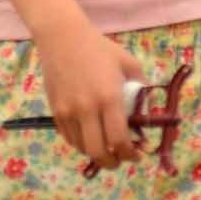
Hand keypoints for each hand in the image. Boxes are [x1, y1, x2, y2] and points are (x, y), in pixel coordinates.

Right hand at [35, 18, 143, 172]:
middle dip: (112, 162)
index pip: (119, 139)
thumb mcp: (127, 63)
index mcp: (109, 98)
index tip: (136, 155)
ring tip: (104, 148)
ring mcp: (68, 111)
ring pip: (82, 147)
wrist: (62, 37)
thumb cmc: (98, 48)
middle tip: (119, 160)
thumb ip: (140, 87)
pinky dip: (80, 143)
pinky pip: (68, 137)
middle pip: (98, 151)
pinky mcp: (55, 111)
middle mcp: (87, 109)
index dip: (130, 154)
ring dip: (95, 153)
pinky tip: (89, 136)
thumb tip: (145, 110)